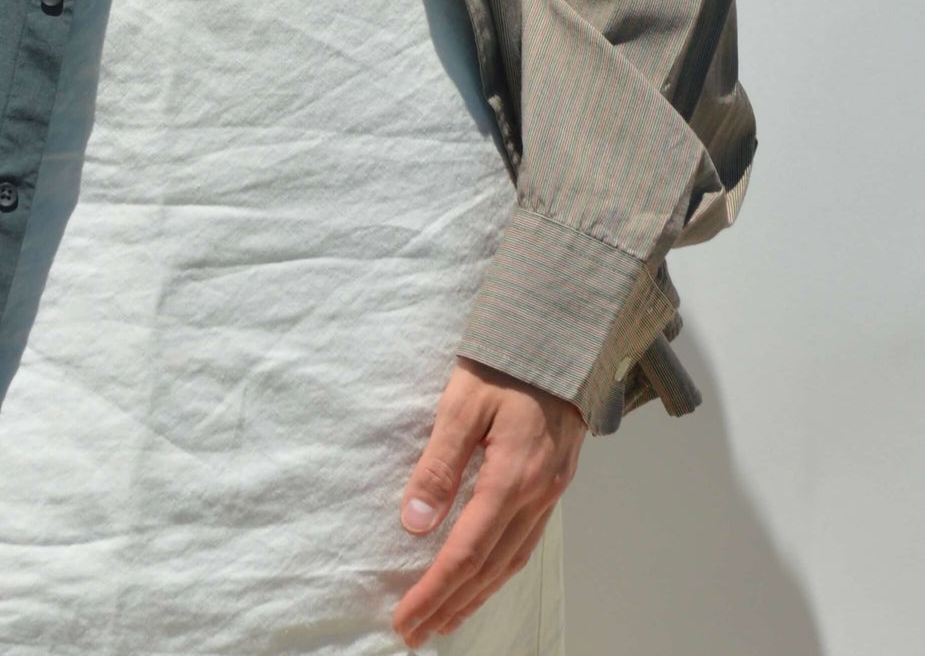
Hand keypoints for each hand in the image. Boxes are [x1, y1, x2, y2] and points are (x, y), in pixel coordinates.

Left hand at [392, 355, 586, 646]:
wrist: (559, 337)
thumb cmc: (504, 363)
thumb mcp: (461, 404)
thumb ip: (438, 464)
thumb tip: (415, 522)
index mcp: (512, 477)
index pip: (467, 551)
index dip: (434, 589)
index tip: (405, 618)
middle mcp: (536, 494)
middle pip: (490, 567)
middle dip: (450, 603)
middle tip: (416, 632)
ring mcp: (550, 491)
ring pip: (512, 560)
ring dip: (477, 594)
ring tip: (445, 618)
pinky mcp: (553, 483)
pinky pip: (526, 541)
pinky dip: (500, 570)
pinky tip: (483, 577)